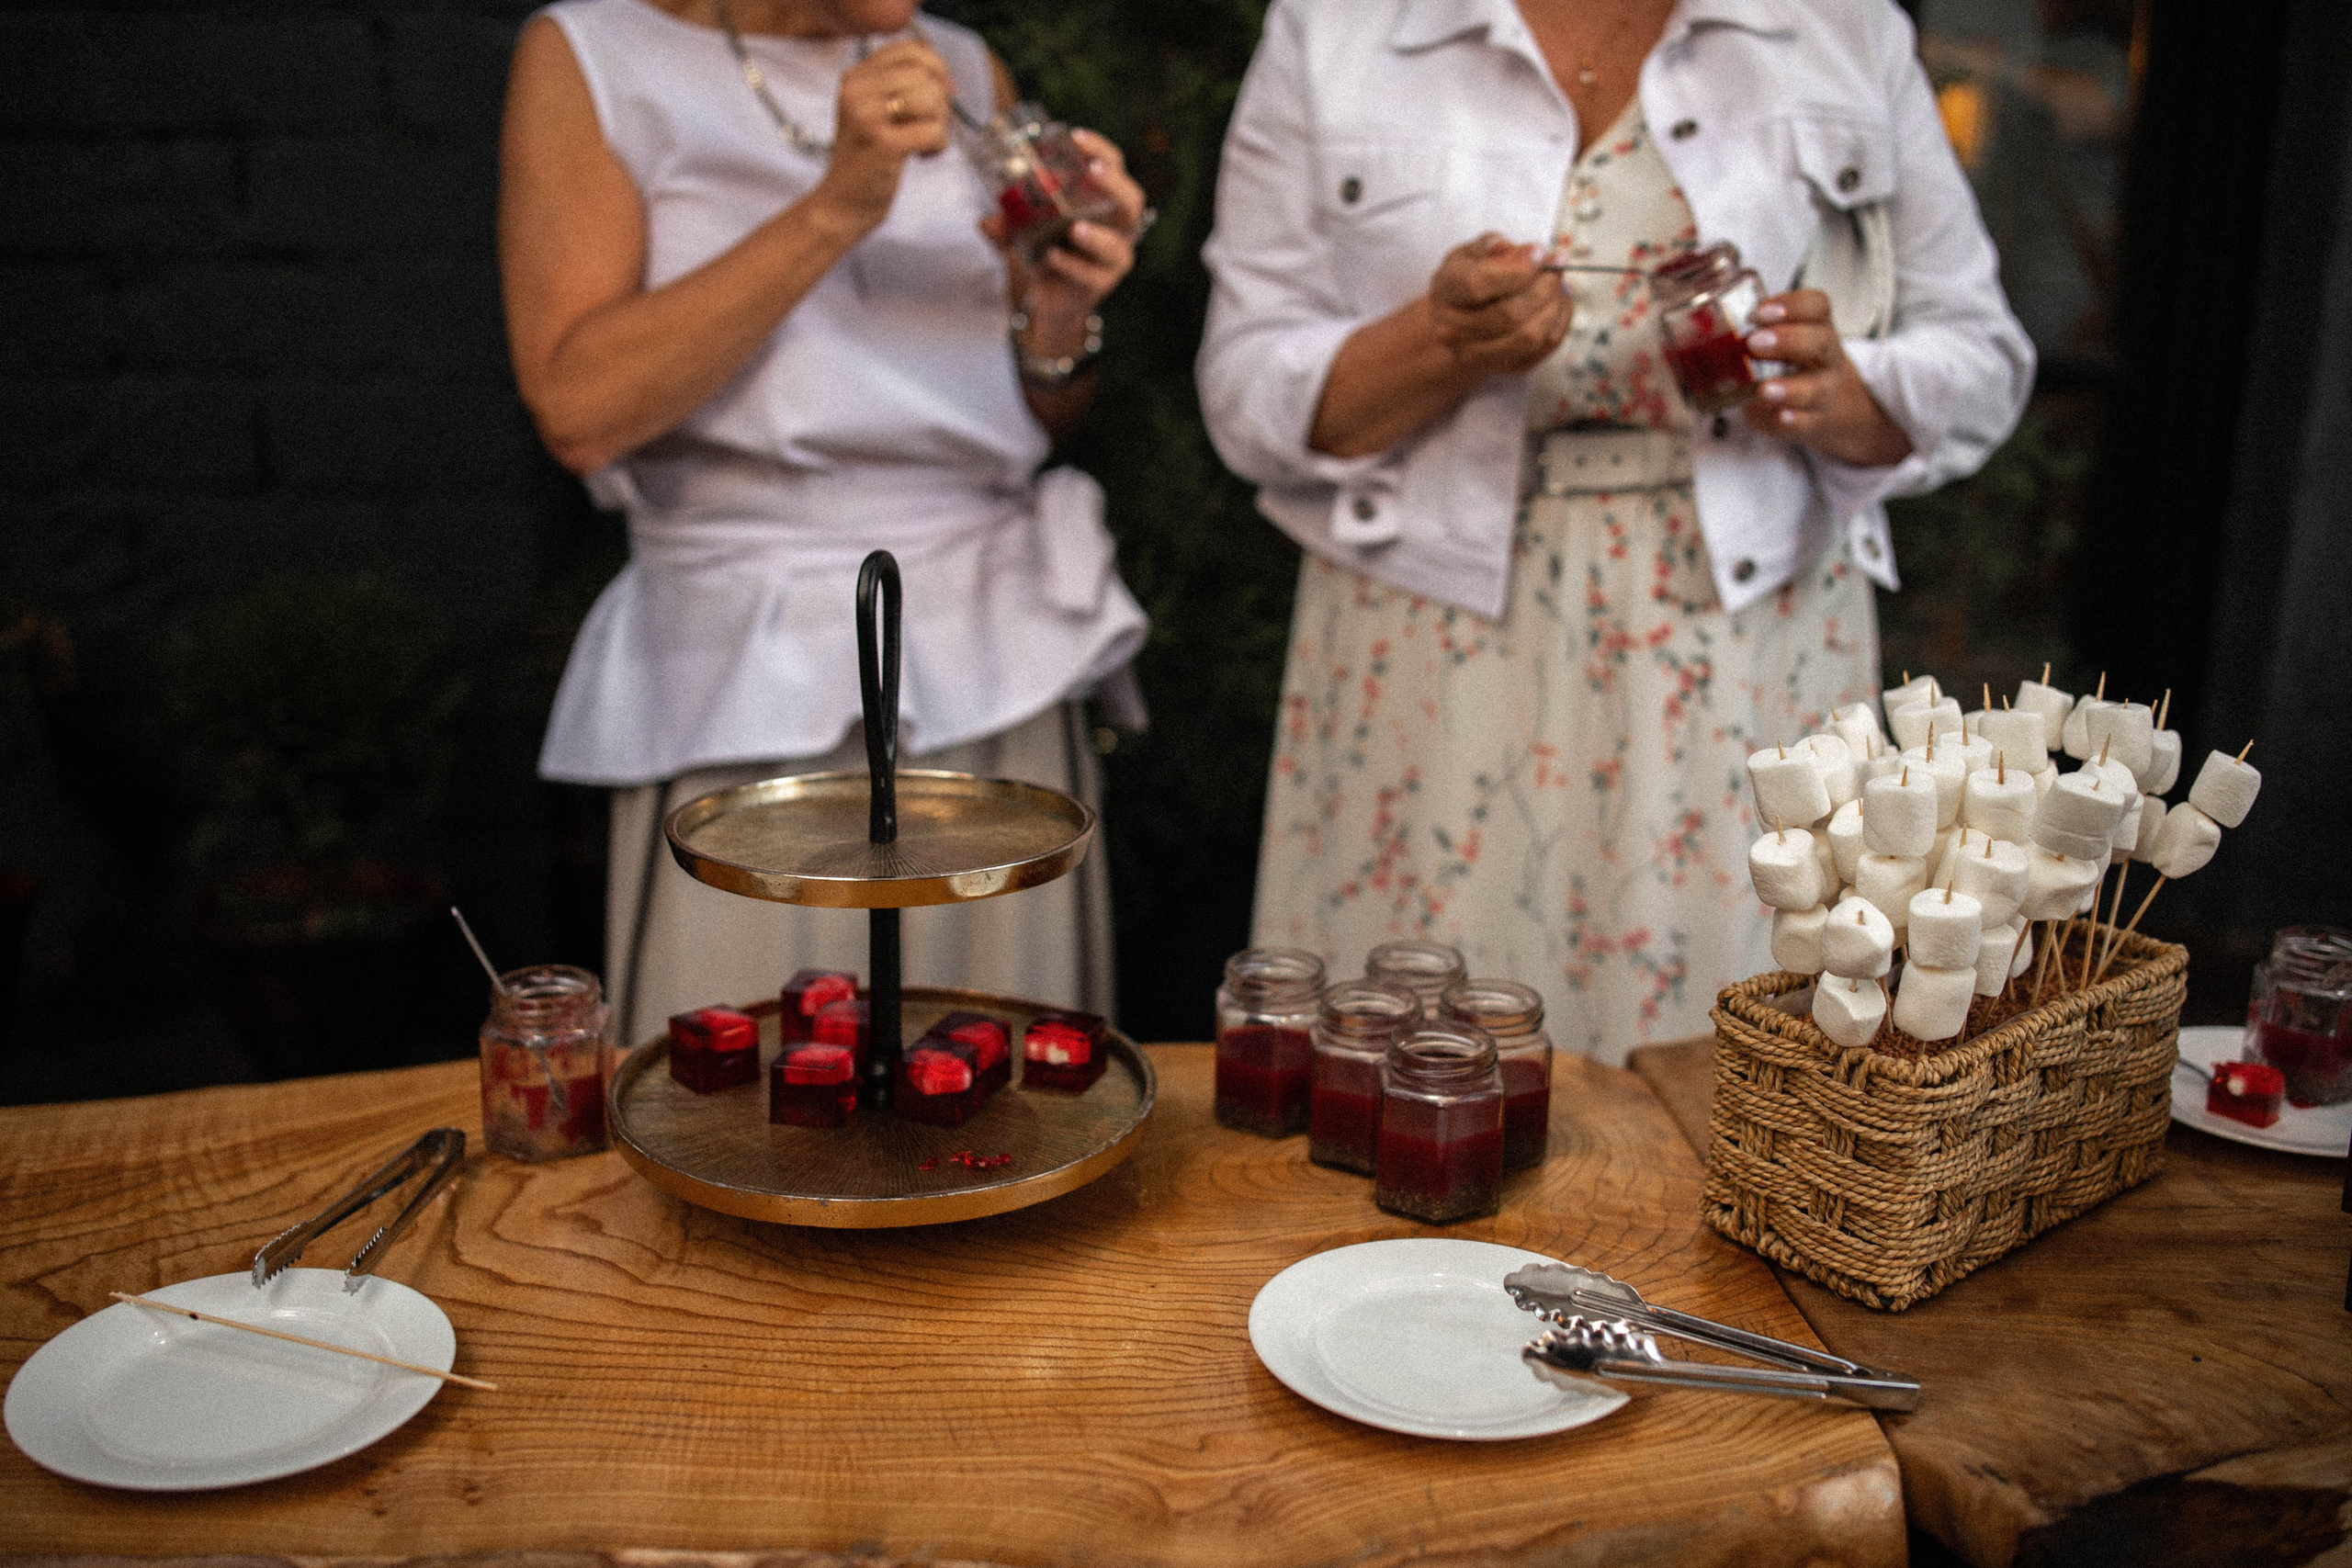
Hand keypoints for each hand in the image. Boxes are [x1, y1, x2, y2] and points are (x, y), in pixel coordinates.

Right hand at [809, 39, 955, 235]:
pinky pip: (934, 131)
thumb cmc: (865, 160)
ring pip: (931, 98)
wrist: (840, 204)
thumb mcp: (873, 112)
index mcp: (855, 77)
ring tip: (921, 142)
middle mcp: (857, 90)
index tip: (941, 94)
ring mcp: (868, 115)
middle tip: (927, 127)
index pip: (911, 50)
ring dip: (939, 124)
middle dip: (939, 103)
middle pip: (925, 74)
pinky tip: (920, 157)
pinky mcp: (884, 143)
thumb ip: (901, 87)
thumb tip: (945, 76)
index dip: (936, 68)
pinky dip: (937, 146)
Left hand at [984, 128, 1147, 353]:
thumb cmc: (1046, 252)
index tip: (1076, 136)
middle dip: (1114, 184)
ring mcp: (1113, 258)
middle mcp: (1117, 229)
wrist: (1050, 300)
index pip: (1114, 168)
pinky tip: (1053, 256)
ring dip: (1097, 236)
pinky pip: (1090, 274)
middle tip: (1093, 171)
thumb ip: (1008, 225)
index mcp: (1104, 203)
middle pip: (1131, 202)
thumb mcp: (1025, 231)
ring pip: (1116, 245)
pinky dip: (1071, 265)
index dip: (1100, 150)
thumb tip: (986, 221)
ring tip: (1076, 228)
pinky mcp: (1101, 284)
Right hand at [1426, 234, 1572, 375]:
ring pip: (1530, 335)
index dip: (1516, 269)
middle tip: (1557, 267)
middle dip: (1543, 287)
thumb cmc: (1470, 276)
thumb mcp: (1473, 252)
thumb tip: (1527, 253)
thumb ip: (1495, 245)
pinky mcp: (1504, 367)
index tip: (1540, 252)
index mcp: (1445, 291)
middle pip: (1509, 314)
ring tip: (1558, 285)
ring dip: (1554, 306)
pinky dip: (1559, 322)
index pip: (1478, 284)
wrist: (1460, 318)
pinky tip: (1557, 303)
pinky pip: (1543, 348)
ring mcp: (1477, 353)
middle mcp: (1453, 329)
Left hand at [1740, 290, 1913, 467]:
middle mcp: (1825, 355)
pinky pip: (1808, 421)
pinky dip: (1794, 420)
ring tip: (1764, 390)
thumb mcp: (1776, 337)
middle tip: (1754, 343)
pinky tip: (1780, 417)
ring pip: (1816, 387)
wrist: (1810, 400)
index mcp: (1815, 326)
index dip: (1792, 306)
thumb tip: (1704, 325)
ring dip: (1789, 388)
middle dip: (1787, 341)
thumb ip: (1752, 329)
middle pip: (1819, 342)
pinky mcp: (1812, 419)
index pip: (1817, 306)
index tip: (1758, 313)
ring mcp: (1822, 388)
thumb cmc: (1783, 360)